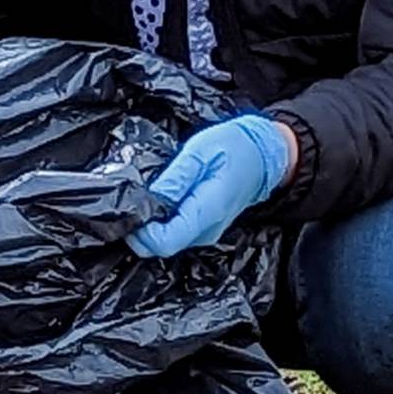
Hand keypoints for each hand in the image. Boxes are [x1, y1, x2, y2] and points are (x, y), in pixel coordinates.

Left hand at [128, 114, 294, 258]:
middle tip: (130, 200)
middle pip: (160, 247)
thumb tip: (148, 199)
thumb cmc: (235, 146)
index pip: (165, 242)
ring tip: (144, 196)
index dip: (140, 232)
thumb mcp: (200, 151)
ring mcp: (205, 232)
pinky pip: (173, 234)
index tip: (129, 210)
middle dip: (139, 229)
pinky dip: (159, 222)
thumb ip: (174, 178)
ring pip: (164, 242)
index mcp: (207, 211)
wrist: (263, 155)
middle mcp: (207, 230)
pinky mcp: (202, 229)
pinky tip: (157, 201)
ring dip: (148, 225)